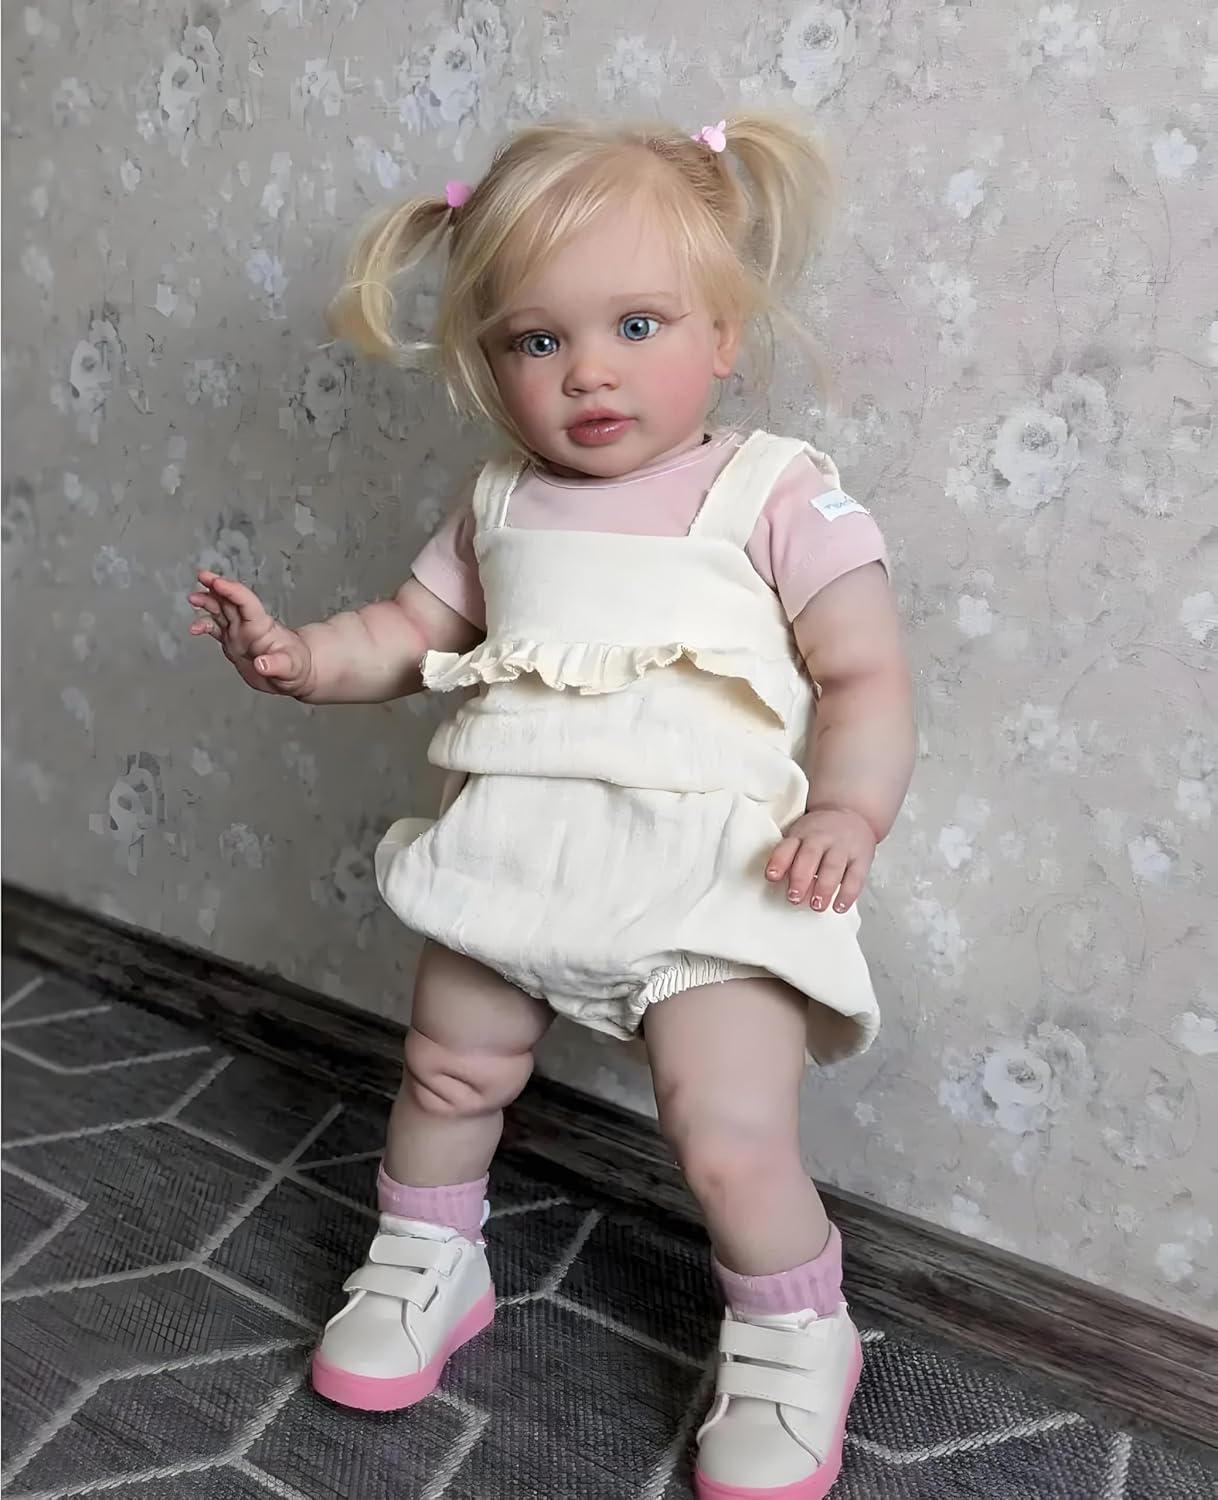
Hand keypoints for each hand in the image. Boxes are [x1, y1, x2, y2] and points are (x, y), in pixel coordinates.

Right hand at [188, 570, 312, 696]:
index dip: (231, 590)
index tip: (217, 582)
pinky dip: (204, 625)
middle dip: (215, 586)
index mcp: (262, 626)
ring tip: (193, 599)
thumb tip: (262, 664)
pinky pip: (215, 629)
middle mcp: (248, 626)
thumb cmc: (297, 668)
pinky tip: (194, 628)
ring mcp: (239, 633)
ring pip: (220, 611)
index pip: (246, 602)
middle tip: (202, 576)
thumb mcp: (291, 668)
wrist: (294, 676)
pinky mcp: (232, 643)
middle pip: (230, 600)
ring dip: (207, 602)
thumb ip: (276, 665)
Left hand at [767, 806, 876, 913]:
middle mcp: (821, 839)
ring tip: (817, 905)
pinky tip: (839, 906)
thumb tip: (785, 890)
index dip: (779, 861)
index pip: (787, 846)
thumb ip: (791, 861)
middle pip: (810, 856)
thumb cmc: (819, 834)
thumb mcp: (800, 838)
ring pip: (833, 867)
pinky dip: (847, 894)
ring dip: (824, 888)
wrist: (851, 813)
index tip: (771, 876)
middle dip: (801, 878)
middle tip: (794, 897)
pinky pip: (855, 877)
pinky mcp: (861, 858)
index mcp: (801, 834)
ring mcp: (842, 847)